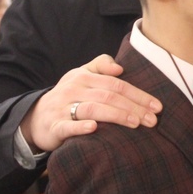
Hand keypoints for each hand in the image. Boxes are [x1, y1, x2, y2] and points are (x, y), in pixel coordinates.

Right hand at [19, 54, 163, 152]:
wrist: (35, 118)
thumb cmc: (68, 97)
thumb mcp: (81, 76)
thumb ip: (100, 66)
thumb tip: (120, 67)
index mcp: (84, 77)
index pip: (116, 84)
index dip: (138, 94)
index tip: (157, 106)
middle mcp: (74, 90)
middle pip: (109, 97)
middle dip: (134, 107)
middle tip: (153, 120)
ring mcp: (63, 108)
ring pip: (93, 109)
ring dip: (116, 116)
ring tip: (135, 123)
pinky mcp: (54, 127)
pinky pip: (68, 126)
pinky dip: (81, 127)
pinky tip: (95, 128)